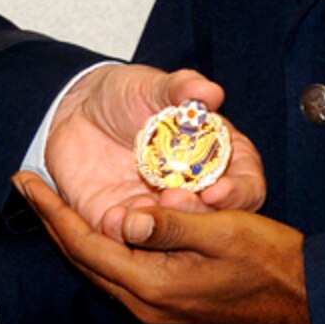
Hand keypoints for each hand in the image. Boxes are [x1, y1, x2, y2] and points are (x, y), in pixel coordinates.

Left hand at [14, 172, 310, 323]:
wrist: (300, 299)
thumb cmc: (268, 262)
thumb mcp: (221, 233)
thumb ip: (170, 225)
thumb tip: (125, 221)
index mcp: (153, 284)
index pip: (85, 245)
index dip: (52, 212)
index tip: (27, 181)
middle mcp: (146, 301)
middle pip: (81, 257)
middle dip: (50, 220)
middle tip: (27, 185)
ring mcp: (154, 306)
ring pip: (96, 265)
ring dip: (70, 231)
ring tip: (48, 199)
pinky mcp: (165, 302)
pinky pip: (116, 271)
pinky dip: (97, 244)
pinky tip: (95, 224)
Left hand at [44, 64, 266, 234]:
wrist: (78, 109)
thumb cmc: (129, 94)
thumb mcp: (155, 86)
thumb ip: (183, 88)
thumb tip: (210, 92)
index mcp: (218, 159)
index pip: (245, 185)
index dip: (237, 192)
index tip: (219, 192)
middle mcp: (194, 192)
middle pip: (212, 220)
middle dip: (196, 216)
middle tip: (174, 201)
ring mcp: (160, 211)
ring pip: (171, 237)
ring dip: (160, 232)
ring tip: (140, 215)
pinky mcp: (124, 220)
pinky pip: (128, 237)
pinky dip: (122, 233)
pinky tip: (113, 218)